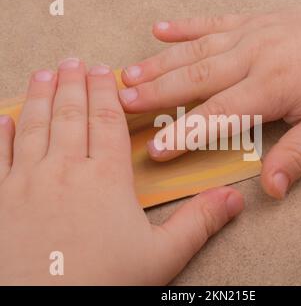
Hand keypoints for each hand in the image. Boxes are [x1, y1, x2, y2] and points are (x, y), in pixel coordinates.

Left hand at [0, 59, 243, 284]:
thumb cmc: (103, 284)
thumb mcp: (162, 257)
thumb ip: (199, 222)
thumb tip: (233, 199)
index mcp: (105, 179)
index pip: (107, 122)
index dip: (106, 93)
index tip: (103, 70)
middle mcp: (64, 172)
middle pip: (70, 115)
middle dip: (72, 84)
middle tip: (73, 61)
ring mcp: (26, 184)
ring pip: (34, 126)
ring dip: (40, 96)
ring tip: (45, 73)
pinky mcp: (0, 202)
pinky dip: (1, 134)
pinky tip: (3, 117)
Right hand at [118, 0, 300, 198]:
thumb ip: (298, 157)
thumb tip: (271, 190)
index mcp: (273, 86)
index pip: (219, 115)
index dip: (185, 134)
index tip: (155, 149)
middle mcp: (255, 55)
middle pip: (196, 78)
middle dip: (156, 93)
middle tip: (122, 103)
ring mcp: (251, 34)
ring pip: (196, 51)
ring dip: (159, 63)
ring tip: (128, 74)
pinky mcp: (252, 21)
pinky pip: (211, 22)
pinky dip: (183, 26)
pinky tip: (158, 30)